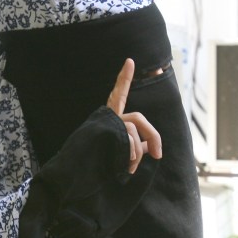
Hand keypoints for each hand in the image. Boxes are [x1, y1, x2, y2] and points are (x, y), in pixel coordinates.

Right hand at [106, 58, 162, 172]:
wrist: (78, 175)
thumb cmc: (98, 166)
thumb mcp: (122, 155)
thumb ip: (136, 147)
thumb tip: (151, 147)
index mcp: (109, 120)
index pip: (118, 96)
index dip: (123, 80)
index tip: (129, 61)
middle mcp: (106, 119)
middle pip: (138, 119)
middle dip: (153, 136)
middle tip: (159, 155)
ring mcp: (105, 124)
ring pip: (133, 131)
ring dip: (137, 153)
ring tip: (131, 170)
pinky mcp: (105, 130)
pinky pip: (129, 137)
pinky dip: (132, 155)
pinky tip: (126, 168)